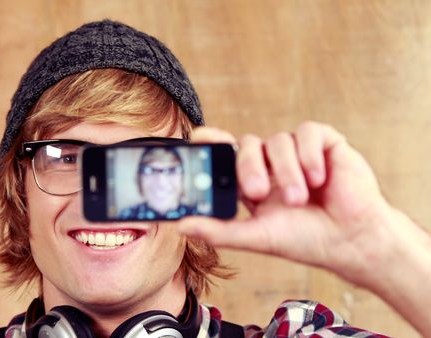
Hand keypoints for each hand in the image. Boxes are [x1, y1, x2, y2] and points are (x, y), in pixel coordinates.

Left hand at [178, 121, 424, 285]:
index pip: (225, 153)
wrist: (353, 241)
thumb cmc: (306, 240)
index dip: (210, 142)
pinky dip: (308, 155)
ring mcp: (297, 151)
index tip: (197, 138)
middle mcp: (271, 162)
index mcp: (251, 180)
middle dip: (248, 167)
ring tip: (299, 200)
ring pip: (276, 141)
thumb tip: (181, 226)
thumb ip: (219, 230)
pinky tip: (318, 179)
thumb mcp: (258, 237)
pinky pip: (307, 132)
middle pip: (246, 145)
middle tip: (257, 192)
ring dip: (286, 172)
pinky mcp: (324, 143)